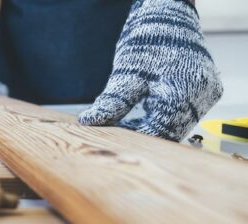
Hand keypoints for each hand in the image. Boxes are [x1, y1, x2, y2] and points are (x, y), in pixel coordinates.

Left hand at [78, 0, 222, 140]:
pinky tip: (147, 108)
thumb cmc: (147, 39)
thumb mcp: (124, 74)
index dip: (133, 136)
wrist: (166, 13)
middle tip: (118, 128)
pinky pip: (186, 111)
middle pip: (170, 130)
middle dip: (143, 131)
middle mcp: (201, 96)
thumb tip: (90, 121)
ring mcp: (207, 93)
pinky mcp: (206, 89)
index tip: (113, 134)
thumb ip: (111, 103)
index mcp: (182, 94)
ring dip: (154, 123)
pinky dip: (165, 114)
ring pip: (178, 122)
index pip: (158, 132)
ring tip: (130, 117)